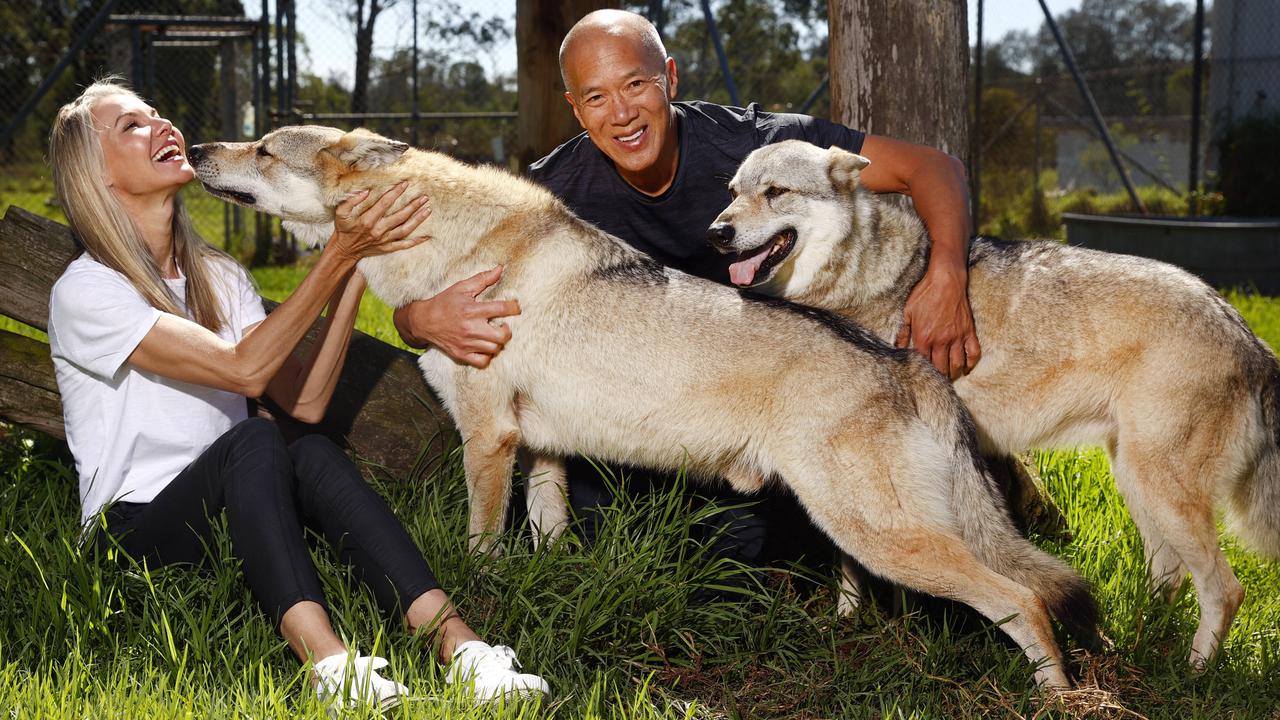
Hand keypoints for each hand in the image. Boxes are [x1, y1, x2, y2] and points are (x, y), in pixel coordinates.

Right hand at [330, 181, 431, 260]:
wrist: (345, 250)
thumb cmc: (344, 229)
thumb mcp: (341, 213)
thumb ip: (351, 201)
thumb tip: (365, 191)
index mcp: (368, 220)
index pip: (385, 203)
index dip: (396, 192)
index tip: (405, 183)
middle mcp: (378, 230)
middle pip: (400, 216)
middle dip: (413, 206)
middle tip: (424, 197)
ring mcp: (385, 240)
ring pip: (405, 229)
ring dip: (418, 220)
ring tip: (428, 210)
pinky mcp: (388, 248)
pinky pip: (405, 245)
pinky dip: (416, 241)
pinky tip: (427, 236)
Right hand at [393, 266, 520, 367]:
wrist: (423, 321)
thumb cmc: (444, 303)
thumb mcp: (461, 288)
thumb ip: (482, 279)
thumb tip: (500, 269)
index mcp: (472, 310)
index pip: (501, 309)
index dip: (514, 307)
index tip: (515, 307)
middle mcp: (471, 328)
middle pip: (502, 335)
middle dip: (507, 330)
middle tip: (503, 325)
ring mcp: (466, 344)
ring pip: (494, 349)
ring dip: (498, 342)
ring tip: (493, 334)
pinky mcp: (461, 355)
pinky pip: (483, 361)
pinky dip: (487, 356)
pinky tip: (485, 347)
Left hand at [895, 265, 980, 379]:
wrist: (946, 279)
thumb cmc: (924, 293)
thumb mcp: (907, 311)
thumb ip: (902, 332)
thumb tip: (897, 348)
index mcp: (924, 337)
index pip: (923, 363)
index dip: (922, 372)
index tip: (921, 377)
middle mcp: (941, 341)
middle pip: (941, 368)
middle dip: (938, 378)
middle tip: (937, 382)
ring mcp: (957, 337)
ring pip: (957, 364)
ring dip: (953, 373)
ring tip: (949, 377)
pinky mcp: (969, 331)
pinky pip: (973, 352)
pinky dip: (971, 363)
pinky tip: (967, 368)